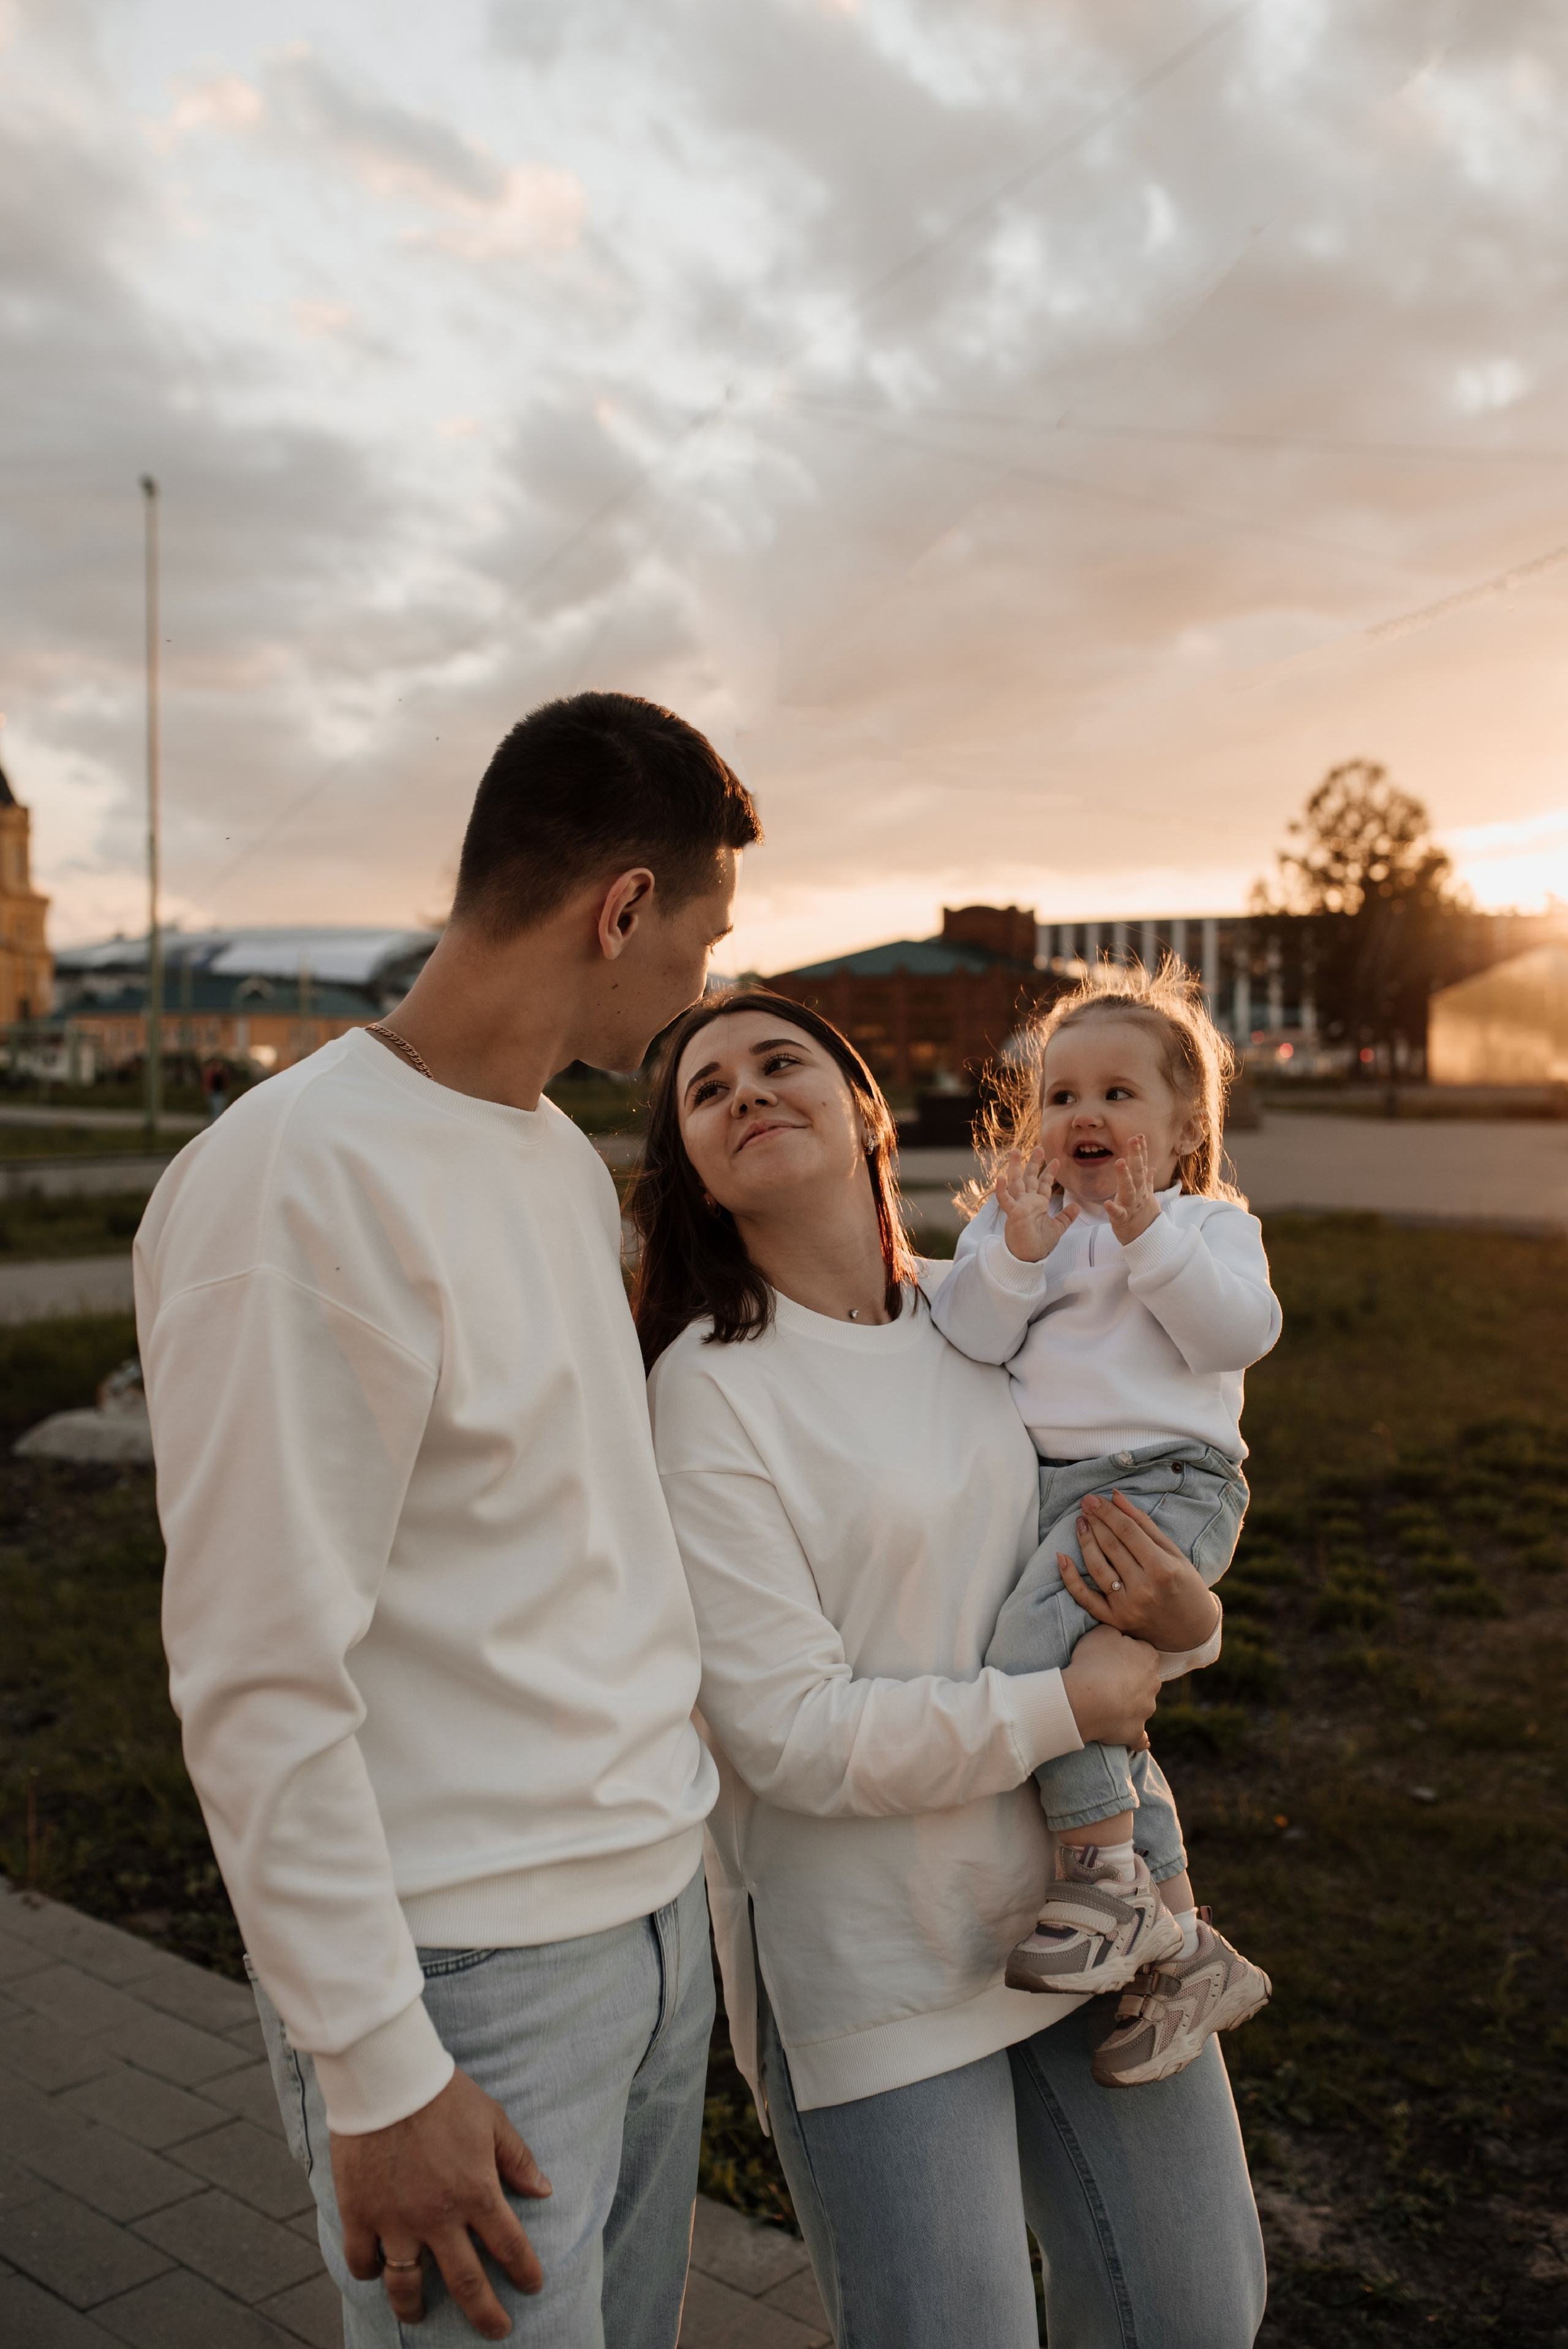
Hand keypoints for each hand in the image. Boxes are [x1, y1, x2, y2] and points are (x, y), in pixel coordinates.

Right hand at [335, 2068, 551, 2338]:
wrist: (387, 2077)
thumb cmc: (444, 2094)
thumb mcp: (492, 2120)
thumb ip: (517, 2159)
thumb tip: (543, 2191)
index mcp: (476, 2193)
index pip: (510, 2247)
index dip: (525, 2272)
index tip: (532, 2286)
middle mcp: (438, 2217)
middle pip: (467, 2283)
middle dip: (486, 2314)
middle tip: (497, 2331)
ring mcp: (396, 2221)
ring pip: (406, 2285)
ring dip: (415, 2308)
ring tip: (420, 2318)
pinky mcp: (360, 2214)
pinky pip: (362, 2260)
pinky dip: (368, 2272)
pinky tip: (376, 2273)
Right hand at [995, 1148, 1078, 1264]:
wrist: (1029, 1258)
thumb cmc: (1040, 1244)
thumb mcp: (1058, 1228)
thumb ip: (1066, 1216)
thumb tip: (1077, 1205)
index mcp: (1037, 1204)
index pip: (1043, 1184)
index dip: (1049, 1172)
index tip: (1057, 1160)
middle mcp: (1027, 1202)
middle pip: (1029, 1178)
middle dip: (1033, 1162)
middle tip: (1038, 1147)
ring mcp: (1019, 1206)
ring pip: (1015, 1183)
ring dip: (1014, 1167)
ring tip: (1014, 1151)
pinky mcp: (1013, 1214)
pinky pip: (1005, 1200)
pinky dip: (1002, 1190)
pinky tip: (1000, 1178)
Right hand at [1059, 1622, 1160, 1748]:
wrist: (1086, 1699)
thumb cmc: (1092, 1662)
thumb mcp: (1102, 1632)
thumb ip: (1116, 1633)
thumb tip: (1120, 1638)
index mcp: (1148, 1658)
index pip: (1142, 1652)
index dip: (1126, 1654)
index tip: (1110, 1657)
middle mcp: (1154, 1683)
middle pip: (1145, 1678)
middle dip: (1132, 1679)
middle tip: (1107, 1679)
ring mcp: (1146, 1709)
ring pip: (1142, 1705)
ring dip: (1130, 1705)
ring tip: (1107, 1704)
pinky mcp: (1135, 1731)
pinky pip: (1140, 1738)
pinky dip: (1139, 1739)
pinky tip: (1140, 1743)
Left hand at [1060, 1491, 1221, 1654]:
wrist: (1191, 1631)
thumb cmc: (1185, 1586)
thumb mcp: (1173, 1553)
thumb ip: (1144, 1524)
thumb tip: (1116, 1496)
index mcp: (1163, 1568)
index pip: (1127, 1532)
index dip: (1108, 1513)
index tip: (1094, 1498)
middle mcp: (1143, 1588)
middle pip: (1111, 1547)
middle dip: (1095, 1521)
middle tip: (1085, 1504)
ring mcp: (1127, 1607)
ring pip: (1097, 1567)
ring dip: (1085, 1541)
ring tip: (1080, 1522)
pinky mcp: (1114, 1621)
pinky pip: (1085, 1599)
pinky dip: (1070, 1578)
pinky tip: (1061, 1557)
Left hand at [1105, 1134, 1158, 1245]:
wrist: (1147, 1240)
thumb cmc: (1143, 1216)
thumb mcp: (1147, 1196)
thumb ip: (1147, 1181)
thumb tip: (1151, 1167)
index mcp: (1142, 1188)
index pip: (1142, 1166)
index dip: (1141, 1151)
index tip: (1139, 1136)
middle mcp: (1138, 1194)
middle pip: (1137, 1173)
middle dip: (1136, 1156)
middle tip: (1133, 1140)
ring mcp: (1132, 1207)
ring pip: (1129, 1190)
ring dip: (1125, 1176)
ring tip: (1120, 1162)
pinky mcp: (1123, 1221)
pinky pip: (1118, 1214)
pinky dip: (1113, 1209)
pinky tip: (1106, 1203)